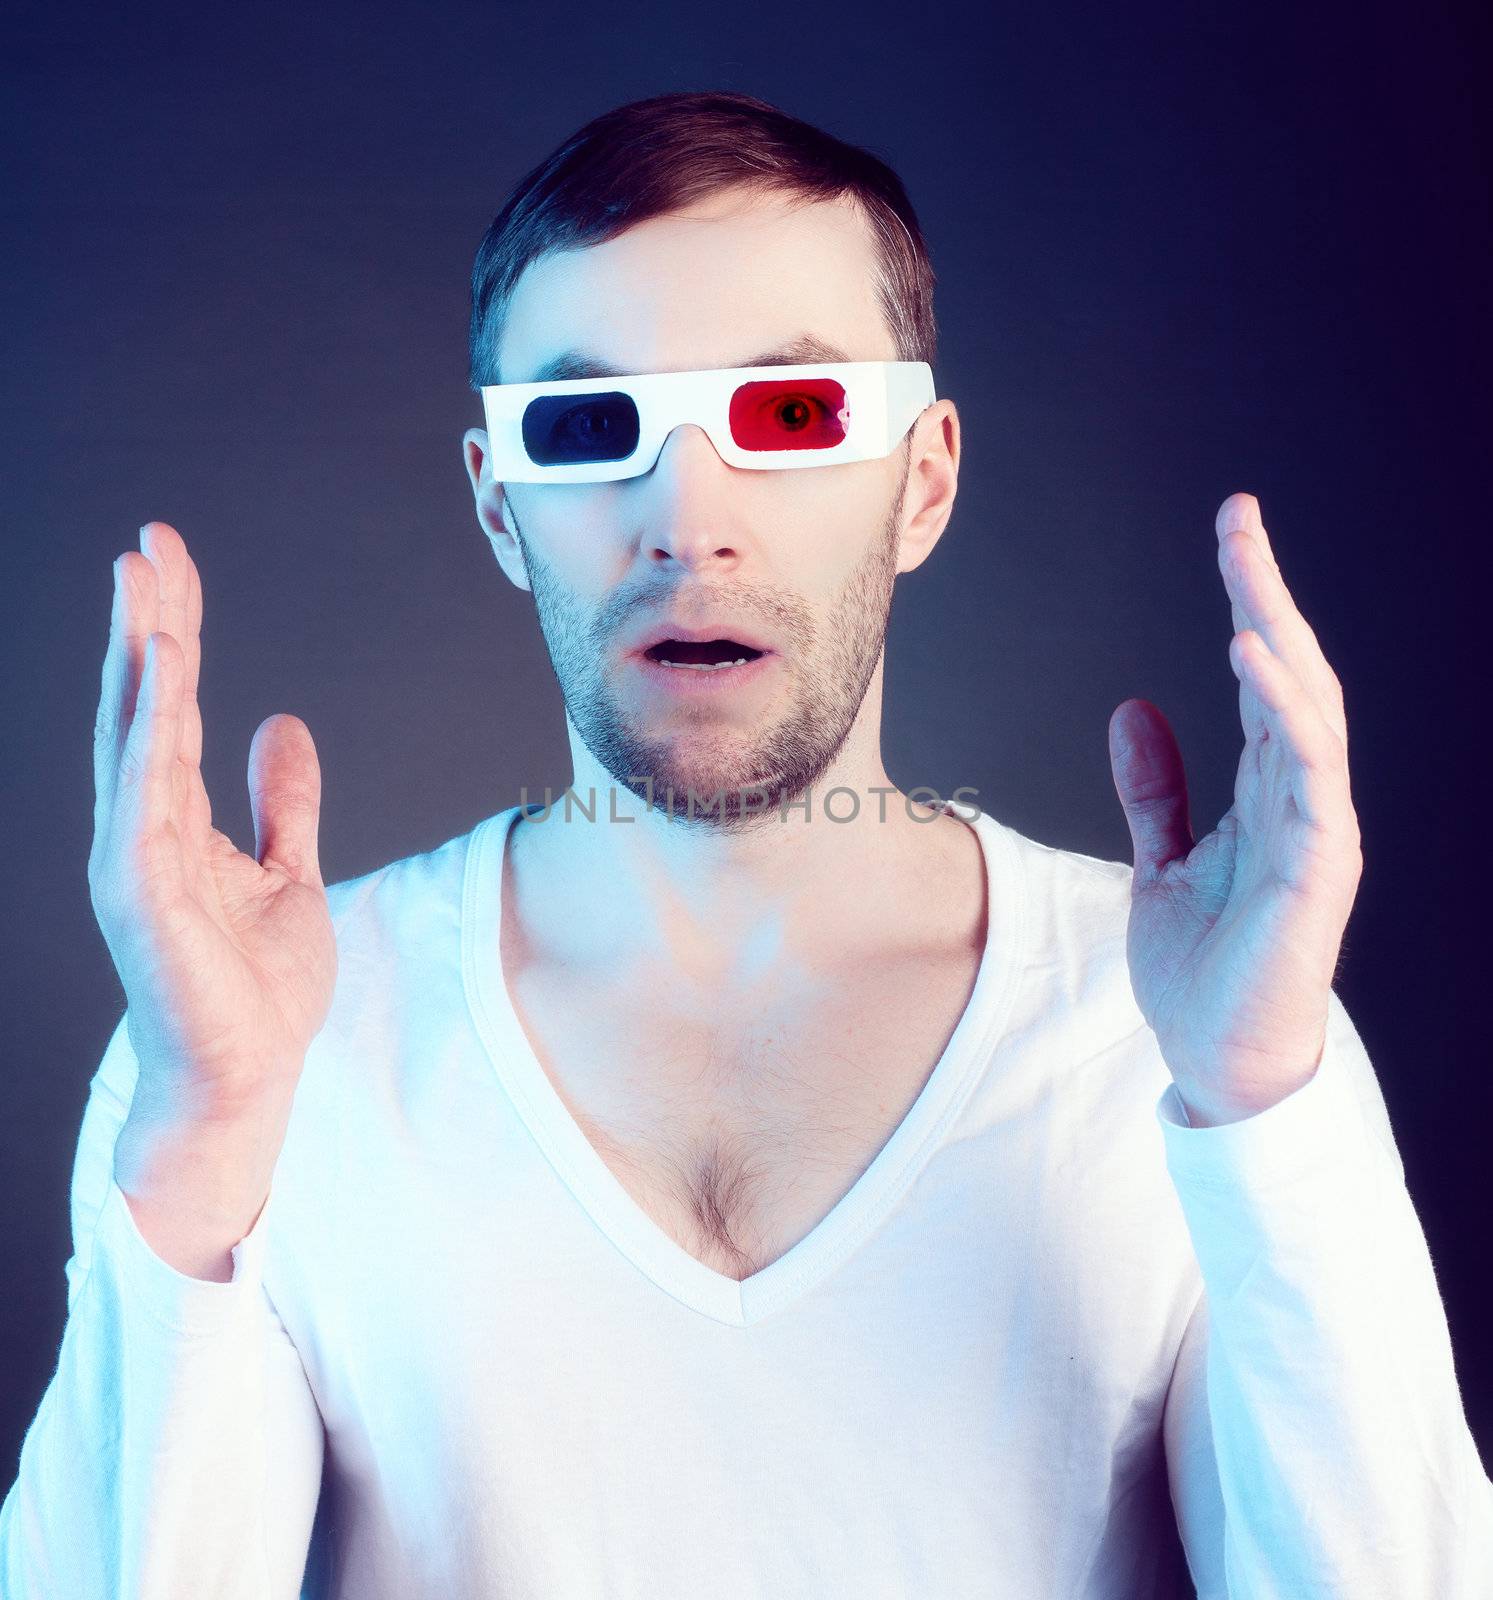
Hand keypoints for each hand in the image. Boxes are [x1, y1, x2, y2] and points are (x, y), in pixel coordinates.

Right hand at [89, 521, 337, 1124]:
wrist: (247, 1075)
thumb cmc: (256, 986)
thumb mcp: (289, 871)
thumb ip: (282, 801)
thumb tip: (279, 722)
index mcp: (171, 819)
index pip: (167, 704)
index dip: (170, 628)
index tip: (171, 557)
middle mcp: (140, 828)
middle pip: (140, 704)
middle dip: (145, 621)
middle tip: (149, 541)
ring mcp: (134, 860)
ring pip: (133, 739)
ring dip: (139, 662)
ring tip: (147, 587)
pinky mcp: (142, 896)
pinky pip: (144, 803)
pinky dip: (148, 740)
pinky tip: (159, 684)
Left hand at [1107, 493, 1362, 1126]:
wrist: (1216, 1058)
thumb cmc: (1201, 967)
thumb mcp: (1161, 859)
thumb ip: (1156, 788)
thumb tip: (1134, 706)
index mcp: (1267, 791)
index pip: (1263, 678)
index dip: (1249, 604)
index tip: (1231, 533)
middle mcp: (1301, 798)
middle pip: (1292, 674)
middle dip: (1266, 593)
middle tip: (1239, 517)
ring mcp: (1316, 829)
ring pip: (1309, 709)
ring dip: (1279, 634)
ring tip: (1245, 567)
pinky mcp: (1317, 867)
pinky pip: (1307, 774)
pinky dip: (1284, 711)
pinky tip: (1249, 657)